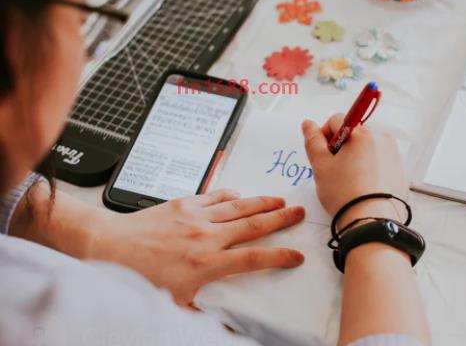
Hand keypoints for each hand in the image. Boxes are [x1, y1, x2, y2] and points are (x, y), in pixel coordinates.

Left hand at [89, 191, 304, 305]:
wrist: (110, 246)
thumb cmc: (140, 276)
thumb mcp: (174, 304)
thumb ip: (204, 313)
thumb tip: (227, 329)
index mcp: (207, 263)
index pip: (255, 258)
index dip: (280, 256)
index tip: (296, 255)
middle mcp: (207, 236)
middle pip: (254, 225)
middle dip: (280, 219)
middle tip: (298, 213)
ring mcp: (197, 216)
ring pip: (239, 206)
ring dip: (263, 202)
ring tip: (280, 199)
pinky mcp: (184, 203)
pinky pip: (215, 196)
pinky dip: (230, 194)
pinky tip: (240, 194)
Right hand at [302, 114, 407, 227]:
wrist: (372, 221)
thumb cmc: (345, 194)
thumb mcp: (320, 165)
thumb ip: (312, 140)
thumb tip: (308, 124)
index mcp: (362, 133)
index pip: (336, 120)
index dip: (323, 137)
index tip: (323, 156)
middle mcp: (382, 138)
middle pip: (352, 133)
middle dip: (341, 147)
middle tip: (335, 170)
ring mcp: (393, 153)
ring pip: (365, 147)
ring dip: (354, 157)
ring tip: (349, 180)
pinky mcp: (399, 169)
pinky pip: (378, 160)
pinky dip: (368, 167)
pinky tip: (362, 185)